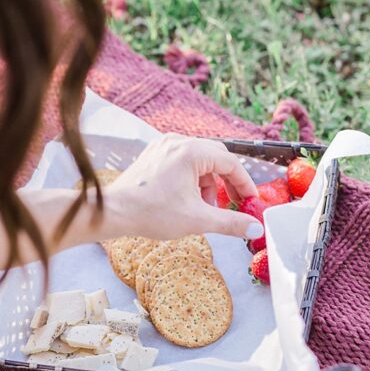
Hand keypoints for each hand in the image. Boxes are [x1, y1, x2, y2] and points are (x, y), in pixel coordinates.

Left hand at [104, 134, 263, 240]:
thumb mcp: (198, 220)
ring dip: (210, 181)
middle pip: (218, 157)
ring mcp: (165, 145)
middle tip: (235, 202)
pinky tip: (191, 198)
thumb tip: (256, 228)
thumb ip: (232, 222)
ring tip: (207, 205)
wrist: (113, 212)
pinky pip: (185, 160)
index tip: (251, 201)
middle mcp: (178, 142)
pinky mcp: (155, 153)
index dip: (245, 183)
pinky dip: (195, 177)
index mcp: (191, 152)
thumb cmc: (152, 213)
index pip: (231, 163)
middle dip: (229, 181)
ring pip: (201, 159)